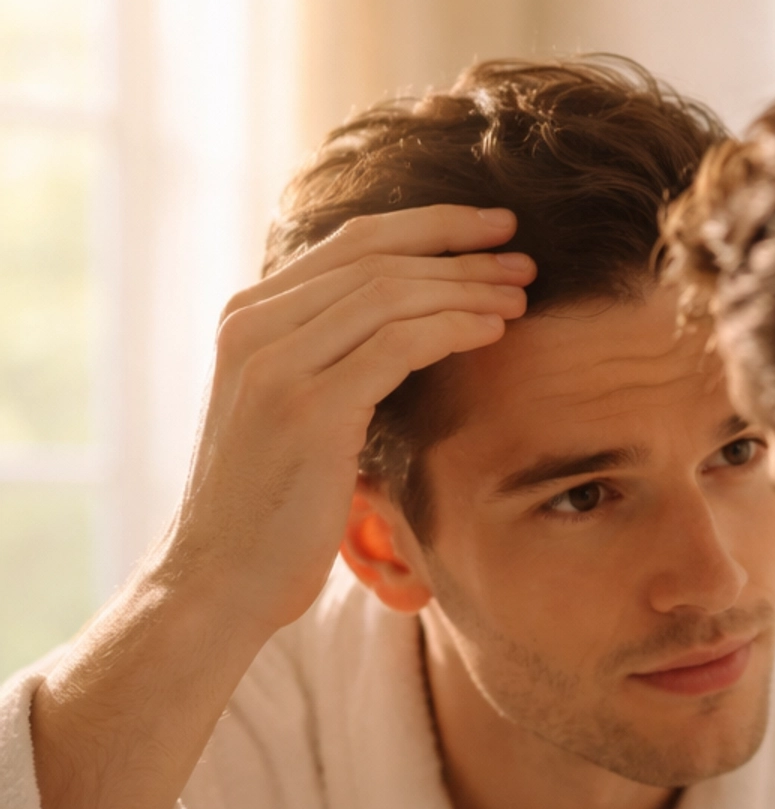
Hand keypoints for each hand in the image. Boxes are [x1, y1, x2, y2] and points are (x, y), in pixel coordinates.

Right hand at [164, 204, 533, 643]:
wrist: (218, 580)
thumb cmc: (268, 510)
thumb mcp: (289, 414)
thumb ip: (324, 360)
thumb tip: (403, 330)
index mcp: (247, 317)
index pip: (350, 243)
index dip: (430, 227)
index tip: (492, 230)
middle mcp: (253, 326)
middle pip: (375, 256)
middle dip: (459, 250)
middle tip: (523, 257)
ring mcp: (275, 363)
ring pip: (390, 292)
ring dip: (466, 287)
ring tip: (520, 293)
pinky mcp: (307, 407)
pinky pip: (397, 344)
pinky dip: (454, 328)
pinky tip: (495, 330)